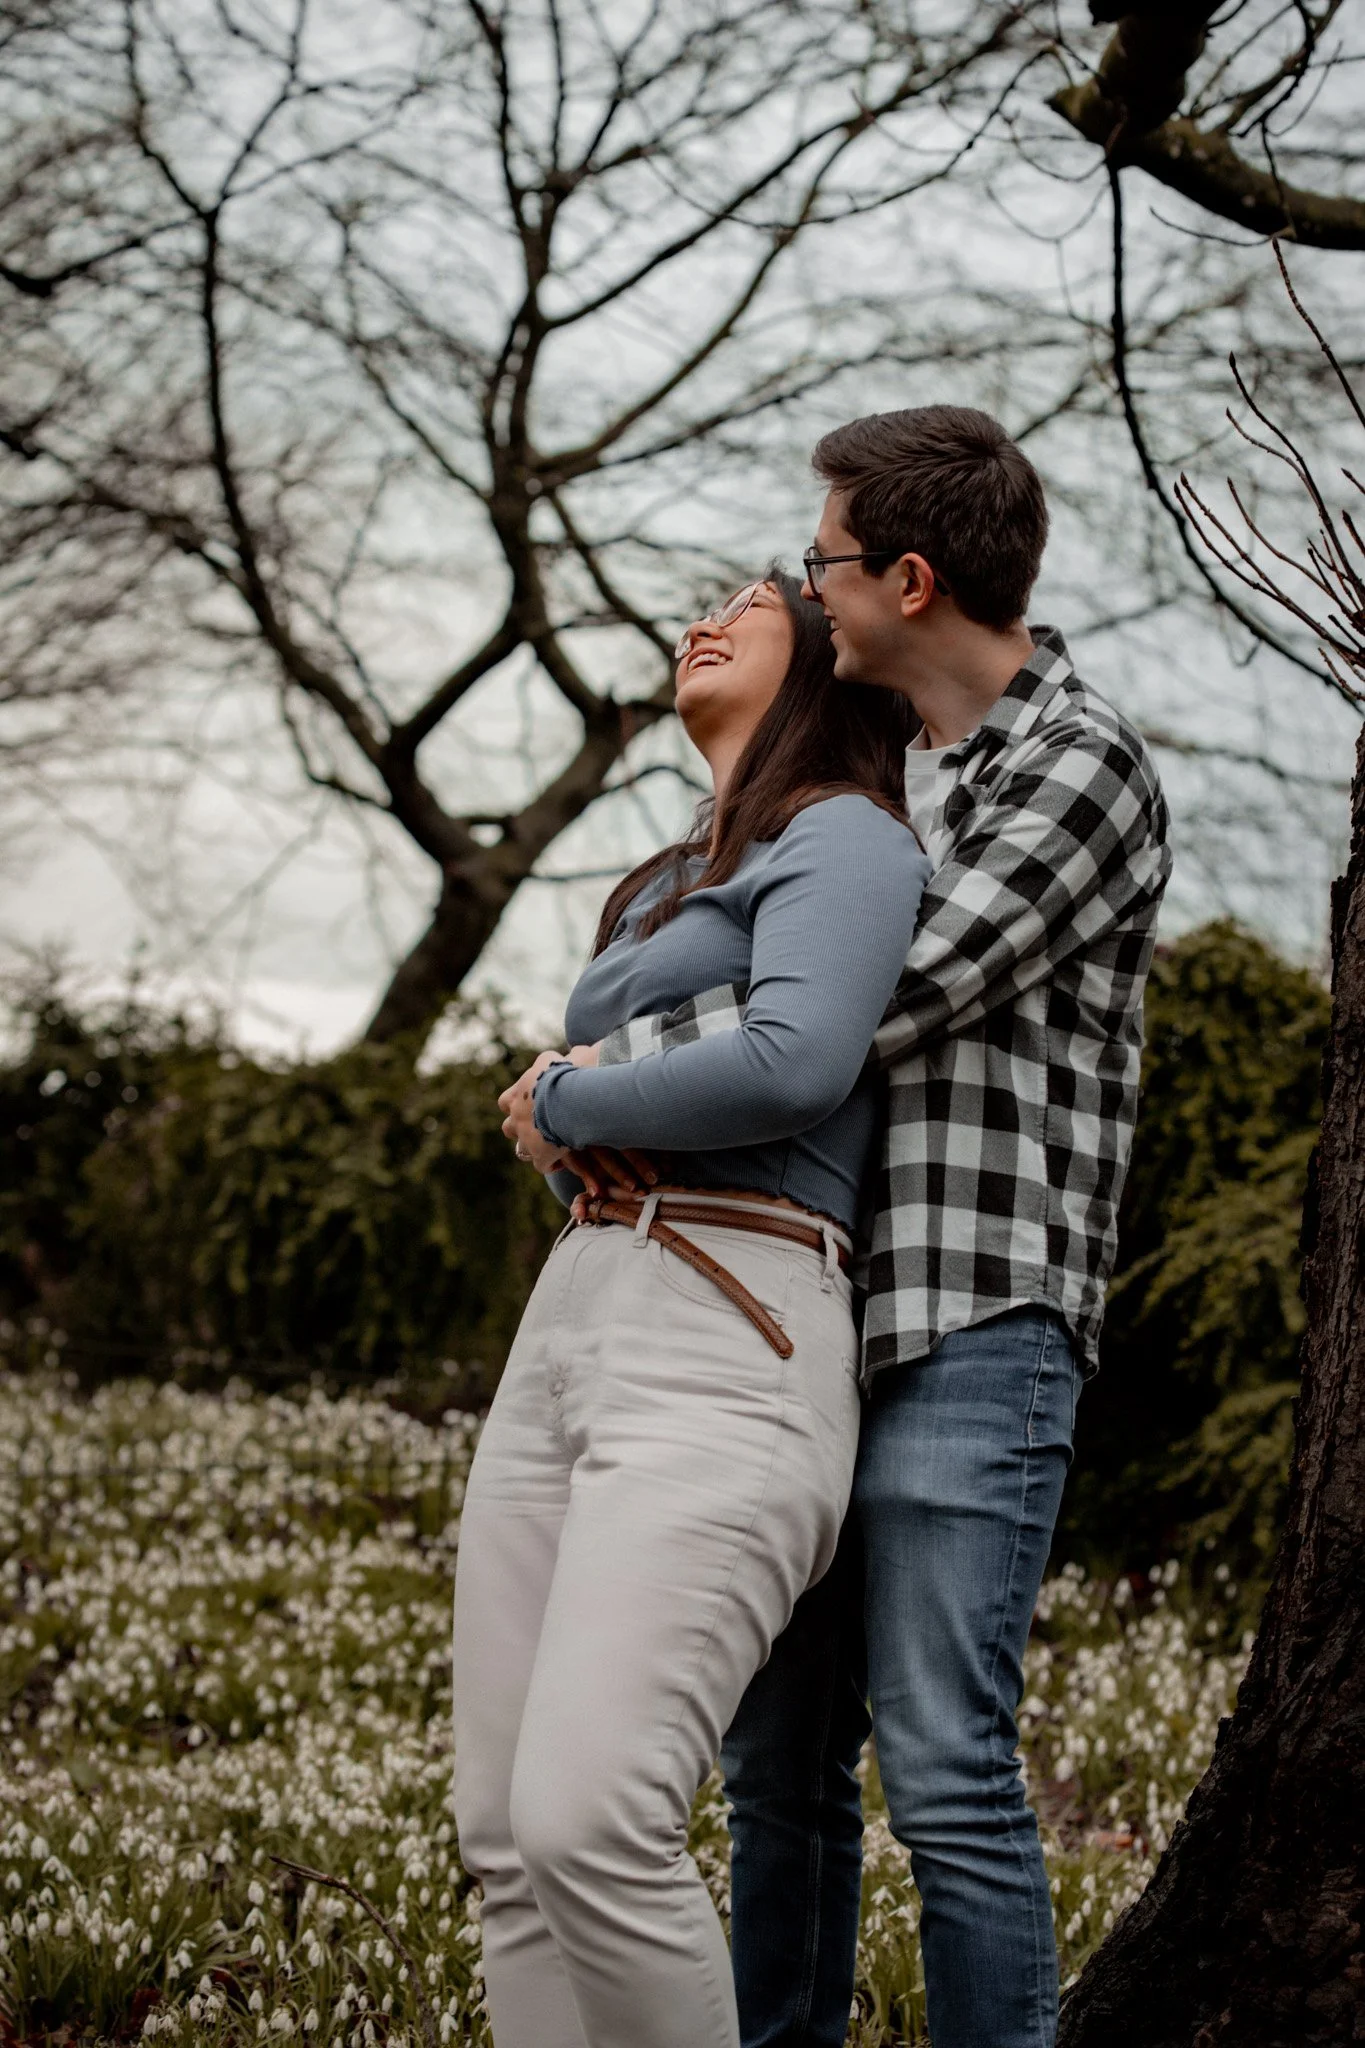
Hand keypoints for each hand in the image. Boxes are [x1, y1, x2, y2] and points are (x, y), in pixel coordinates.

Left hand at [498, 1043, 656, 1194]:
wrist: (572, 1097)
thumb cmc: (565, 1074)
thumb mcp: (555, 1059)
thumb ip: (554, 1058)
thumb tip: (571, 1051)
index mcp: (518, 1094)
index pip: (505, 1102)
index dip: (517, 1104)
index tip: (534, 1104)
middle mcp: (517, 1117)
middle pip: (509, 1128)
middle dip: (521, 1128)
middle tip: (541, 1126)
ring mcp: (527, 1138)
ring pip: (522, 1150)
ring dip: (534, 1147)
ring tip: (551, 1145)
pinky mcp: (541, 1155)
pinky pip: (542, 1165)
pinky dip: (551, 1164)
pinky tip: (563, 1159)